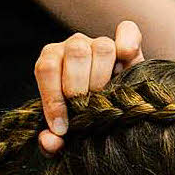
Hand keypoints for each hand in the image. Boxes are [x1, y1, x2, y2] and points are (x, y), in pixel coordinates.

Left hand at [34, 20, 144, 154]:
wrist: (108, 115)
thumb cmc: (79, 123)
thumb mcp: (63, 137)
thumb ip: (51, 143)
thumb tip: (51, 140)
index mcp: (50, 62)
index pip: (47, 69)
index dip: (53, 100)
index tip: (62, 127)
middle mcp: (72, 46)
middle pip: (75, 53)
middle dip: (79, 87)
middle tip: (85, 110)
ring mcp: (98, 42)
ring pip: (102, 47)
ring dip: (103, 77)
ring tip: (103, 98)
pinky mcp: (125, 42)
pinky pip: (127, 31)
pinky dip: (128, 42)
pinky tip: (126, 60)